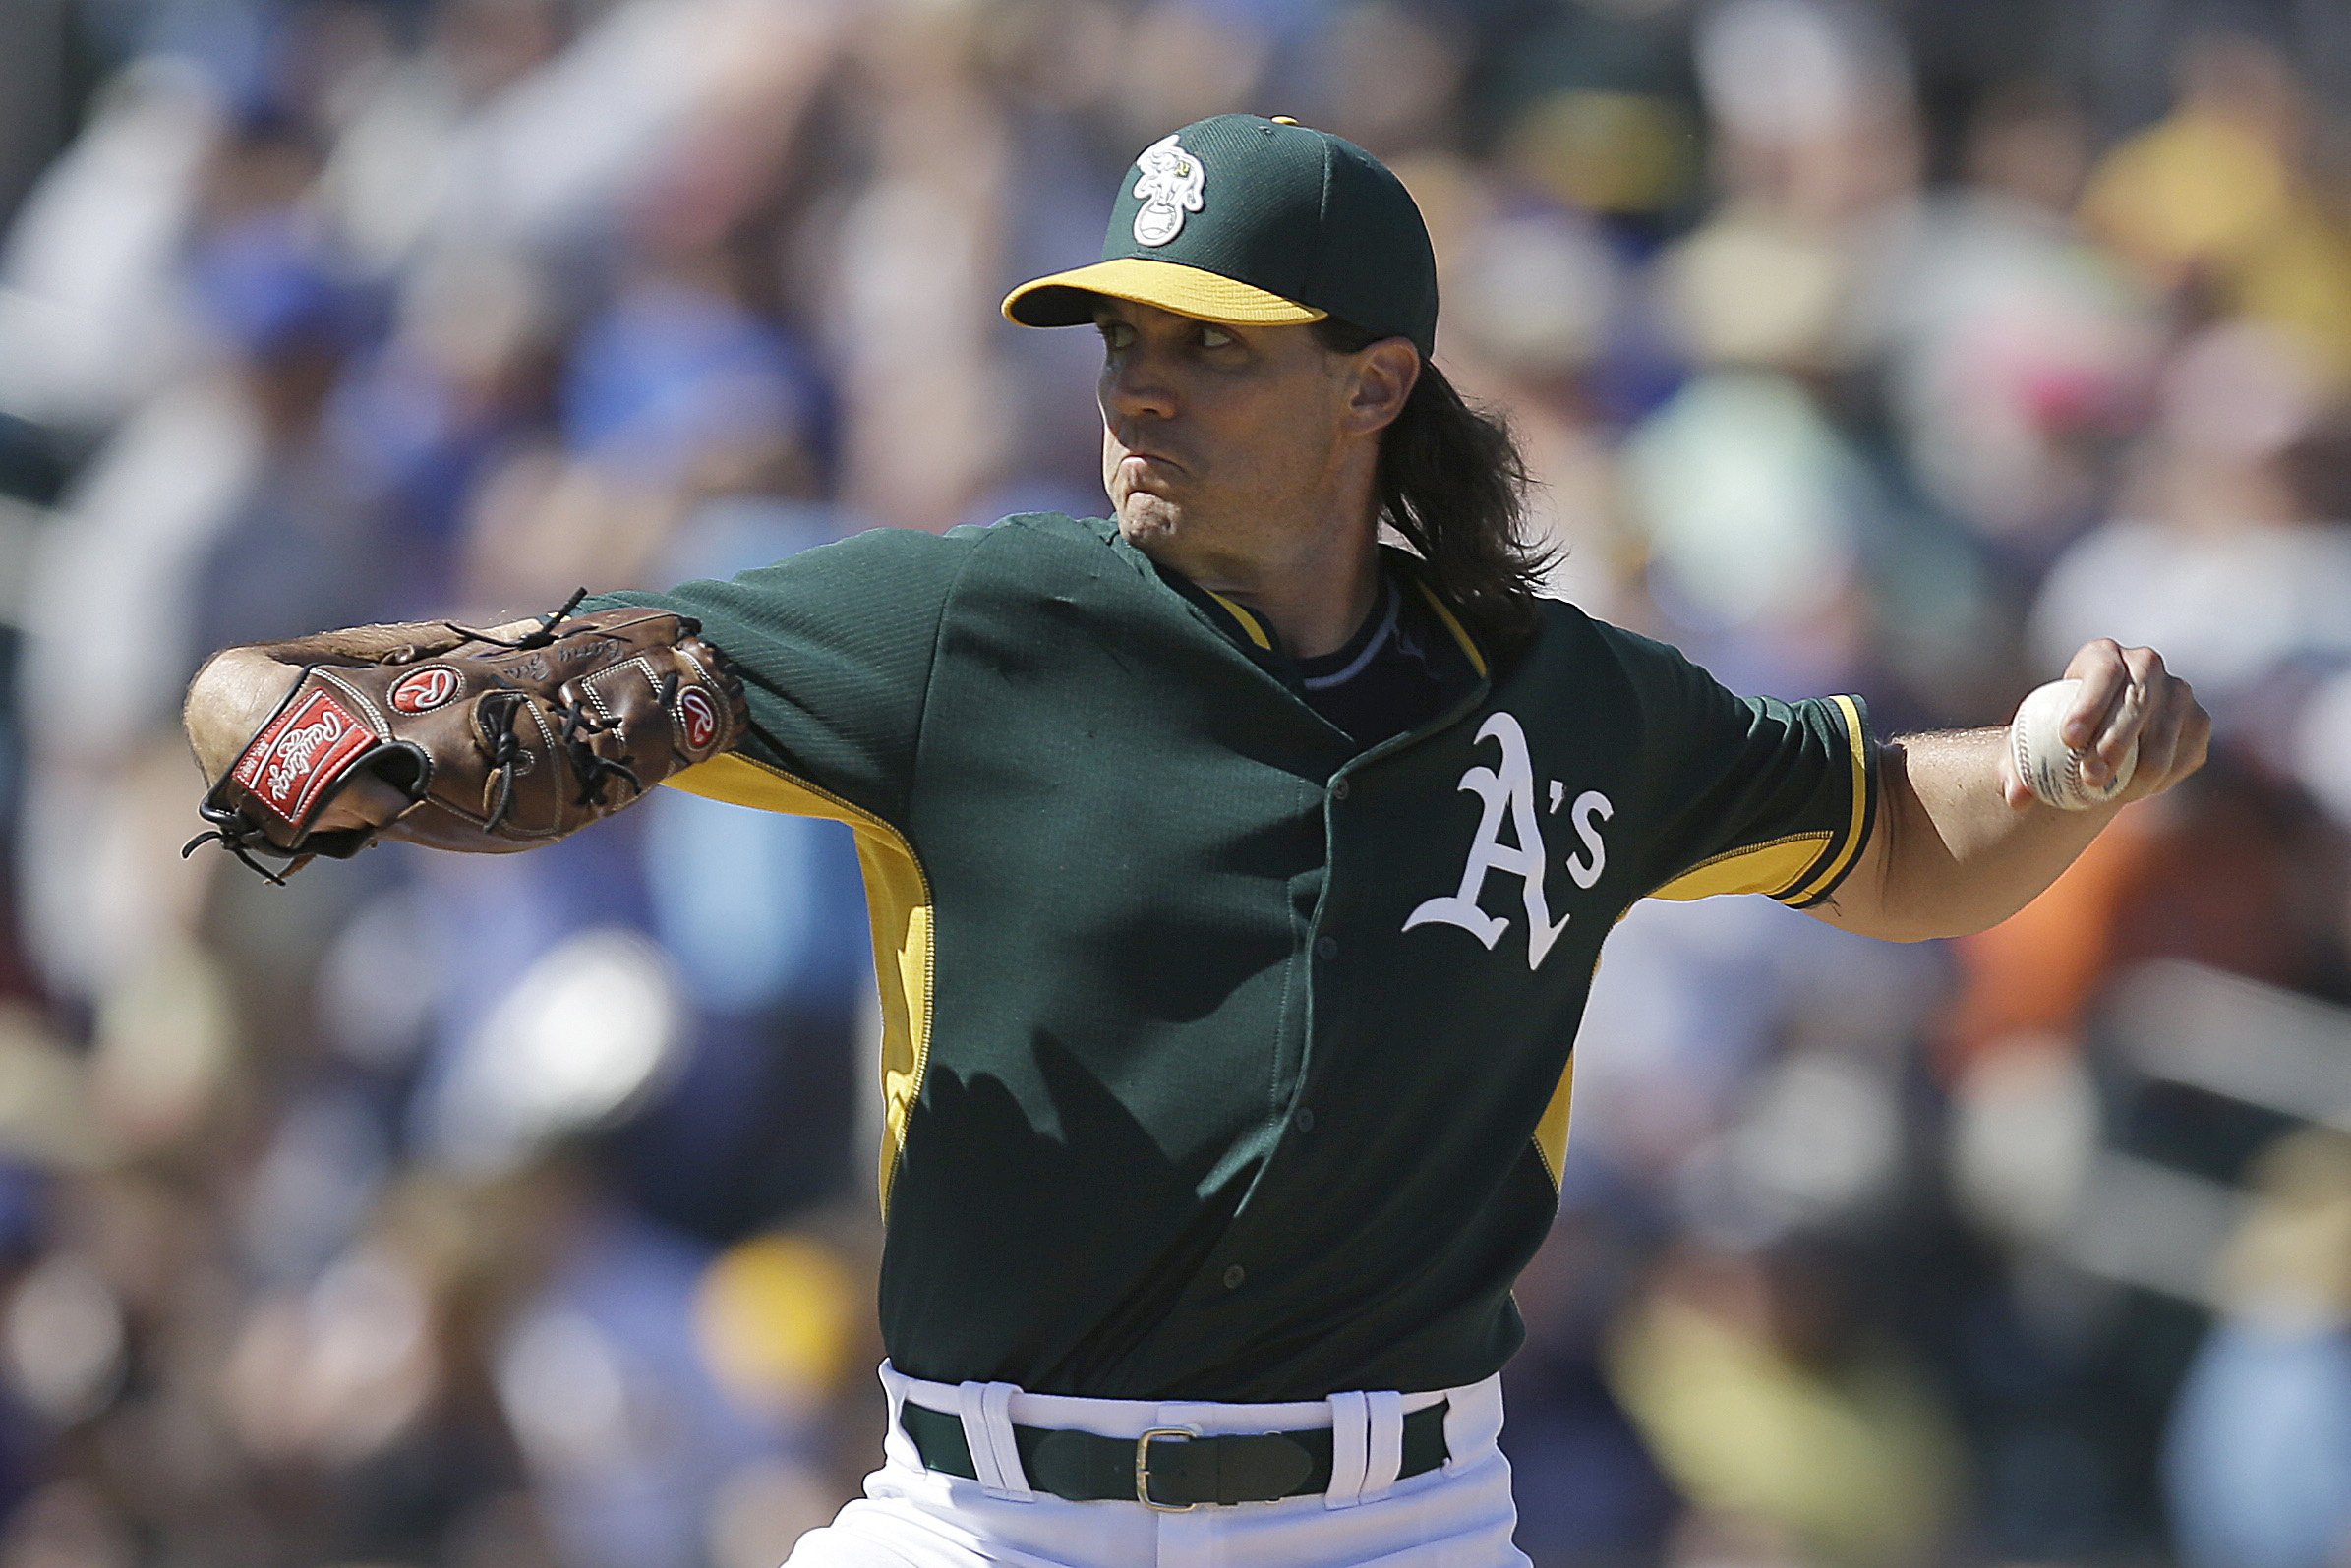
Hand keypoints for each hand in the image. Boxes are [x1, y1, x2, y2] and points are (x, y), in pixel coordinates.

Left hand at [1999, 639, 2211, 809]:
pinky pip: (2183, 756)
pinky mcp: (2199, 722)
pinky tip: (2132, 792)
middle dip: (2115, 743)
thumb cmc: (2056, 734)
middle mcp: (2146, 664)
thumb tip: (2015, 798)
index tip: (2068, 739)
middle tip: (2090, 779)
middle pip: (2138, 702)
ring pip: (2165, 735)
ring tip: (2109, 795)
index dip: (2089, 704)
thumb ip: (2017, 767)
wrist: (2100, 735)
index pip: (2102, 673)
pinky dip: (2160, 778)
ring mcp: (2179, 691)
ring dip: (2140, 771)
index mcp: (2103, 655)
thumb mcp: (2030, 744)